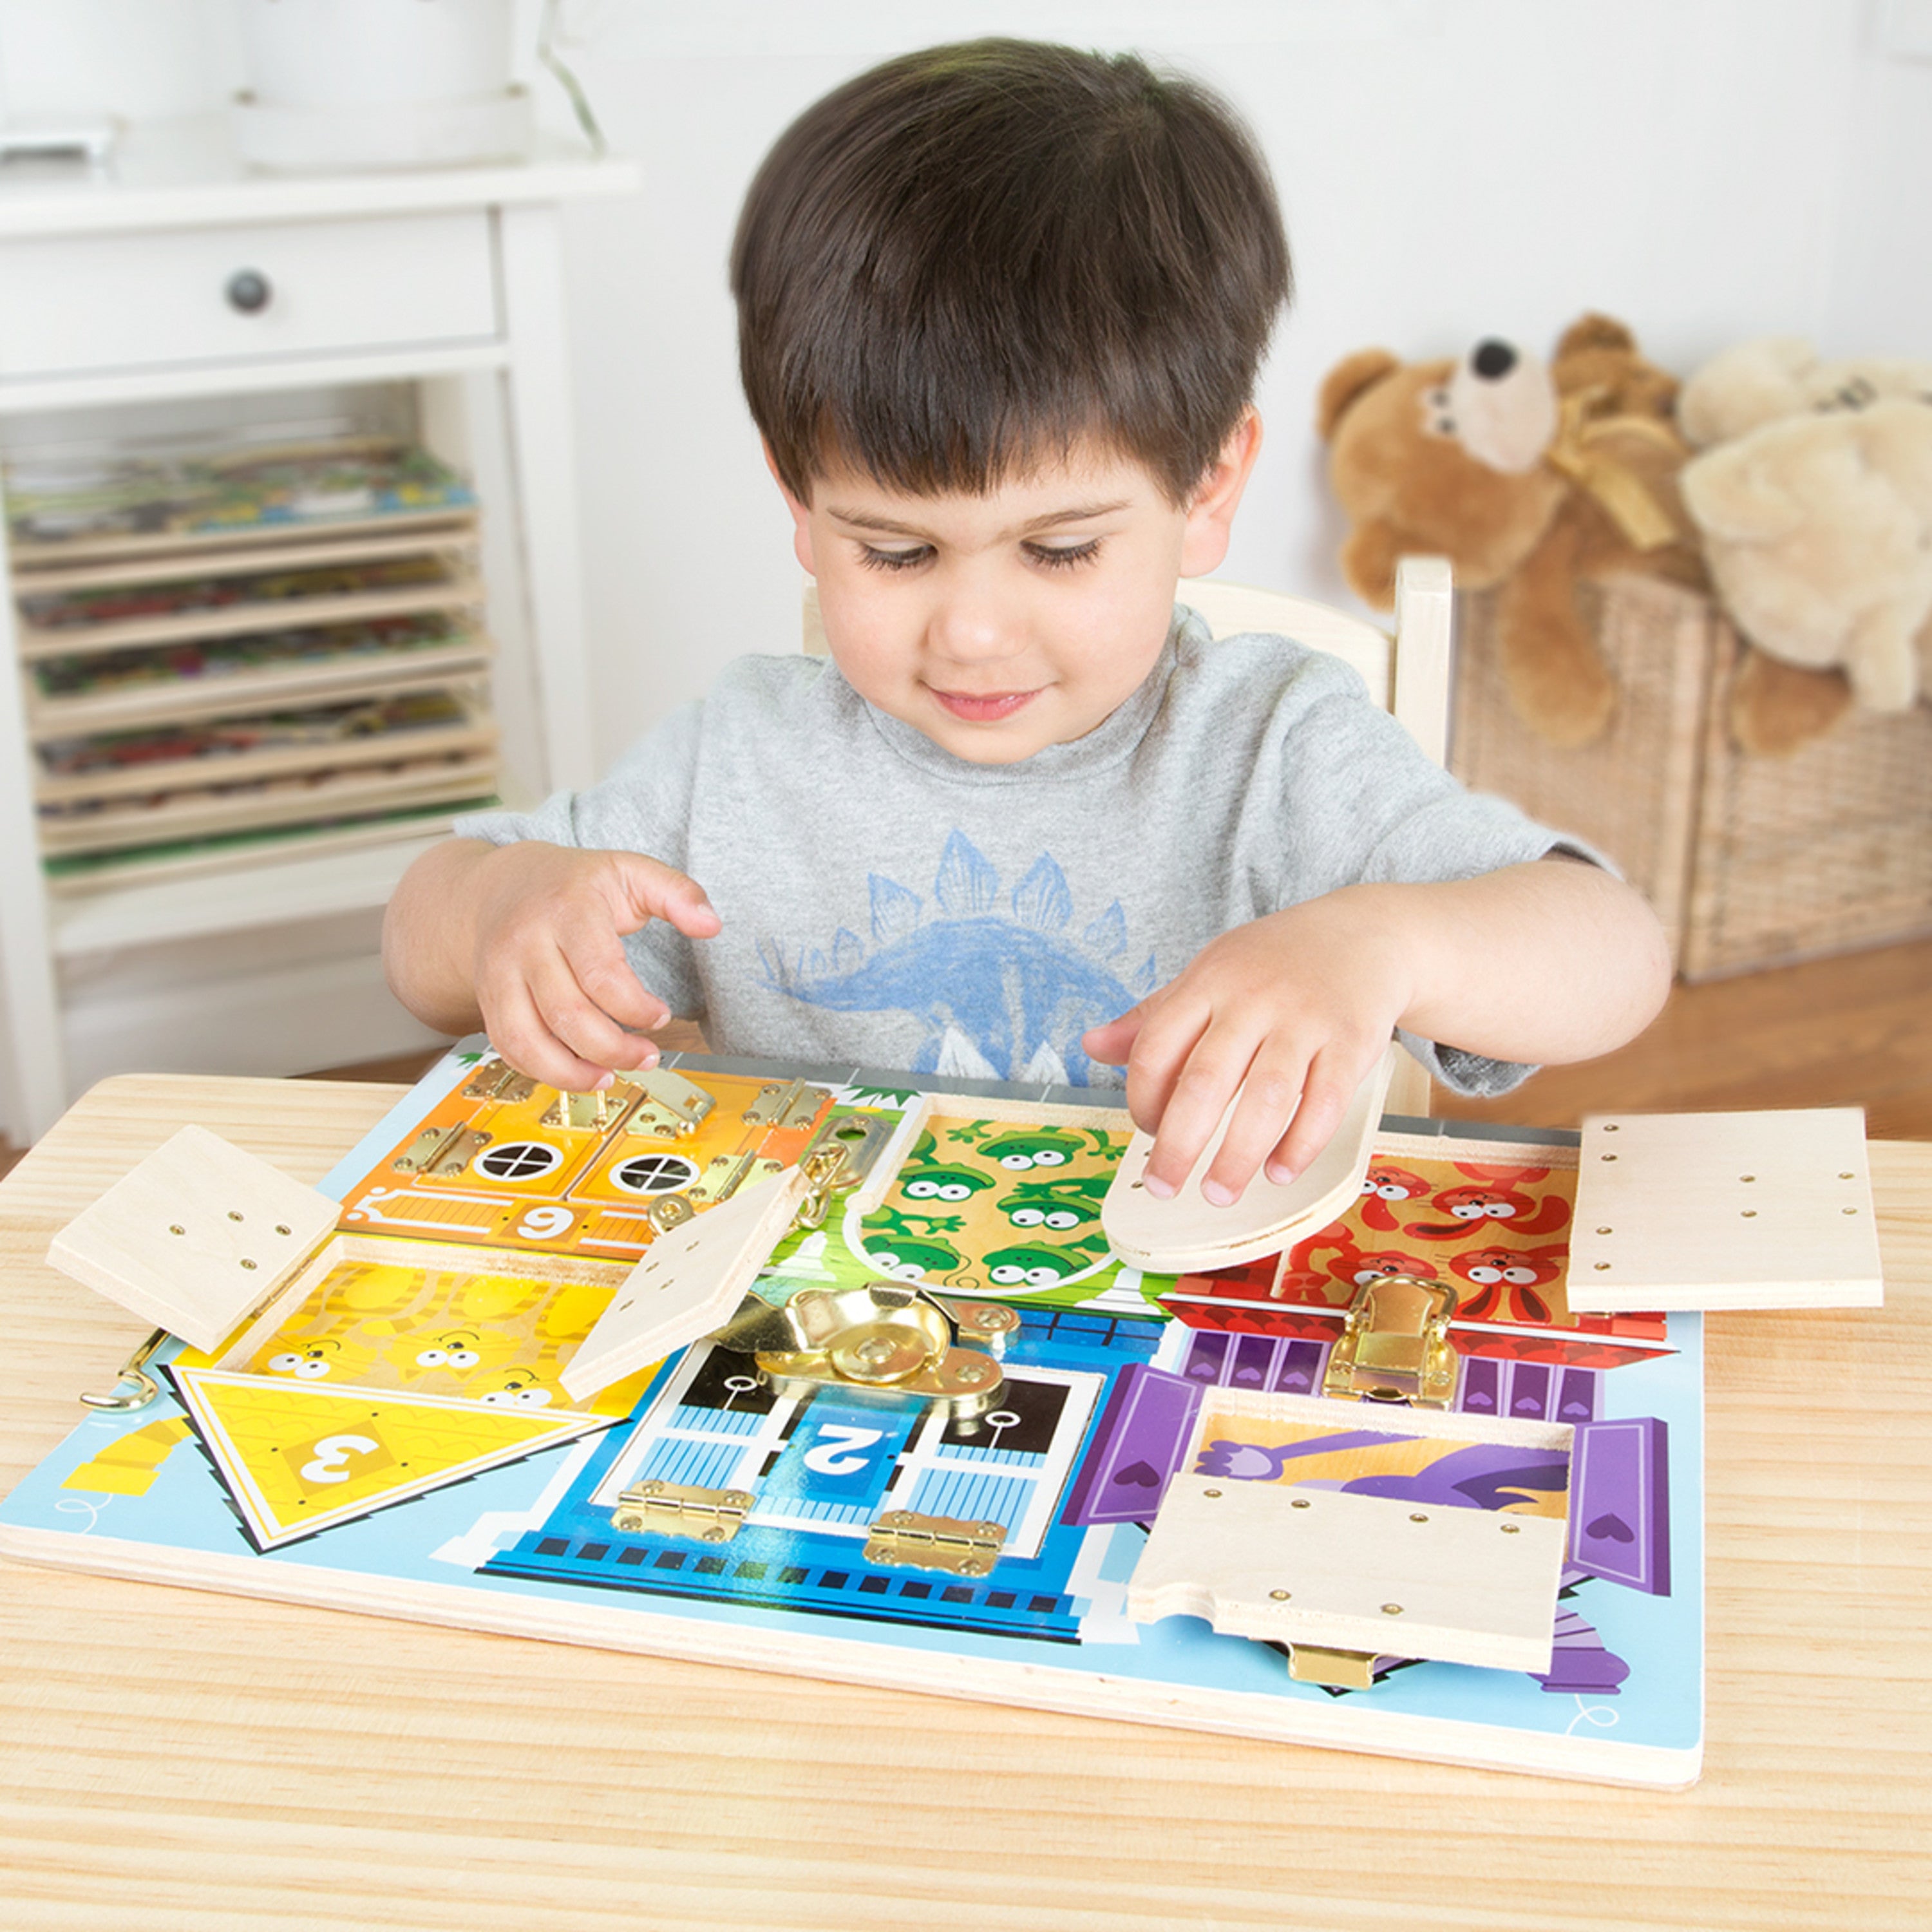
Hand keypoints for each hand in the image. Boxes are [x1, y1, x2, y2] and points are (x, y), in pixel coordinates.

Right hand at [467, 842, 719, 1090]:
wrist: (500, 886)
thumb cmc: (572, 884)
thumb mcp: (630, 871)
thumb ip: (677, 892)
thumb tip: (711, 924)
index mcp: (566, 911)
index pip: (601, 975)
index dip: (636, 1008)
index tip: (661, 1015)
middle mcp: (525, 943)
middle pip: (567, 1014)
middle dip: (614, 1048)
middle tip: (647, 1056)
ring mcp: (500, 974)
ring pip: (528, 1040)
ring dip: (573, 1073)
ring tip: (610, 1076)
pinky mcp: (488, 999)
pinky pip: (507, 1047)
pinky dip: (540, 1071)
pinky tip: (576, 1073)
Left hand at [1081, 893, 1411, 1205]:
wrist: (1361, 935)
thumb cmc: (1273, 964)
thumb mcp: (1208, 975)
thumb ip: (1152, 1018)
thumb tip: (1091, 1045)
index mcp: (1209, 982)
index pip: (1157, 1047)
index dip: (1142, 1098)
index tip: (1146, 1130)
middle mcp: (1254, 999)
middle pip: (1206, 1081)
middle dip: (1179, 1144)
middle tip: (1164, 1186)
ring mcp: (1305, 1021)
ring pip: (1267, 1098)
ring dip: (1237, 1156)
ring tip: (1218, 1192)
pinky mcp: (1351, 1043)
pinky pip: (1325, 1103)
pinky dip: (1300, 1145)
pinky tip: (1278, 1171)